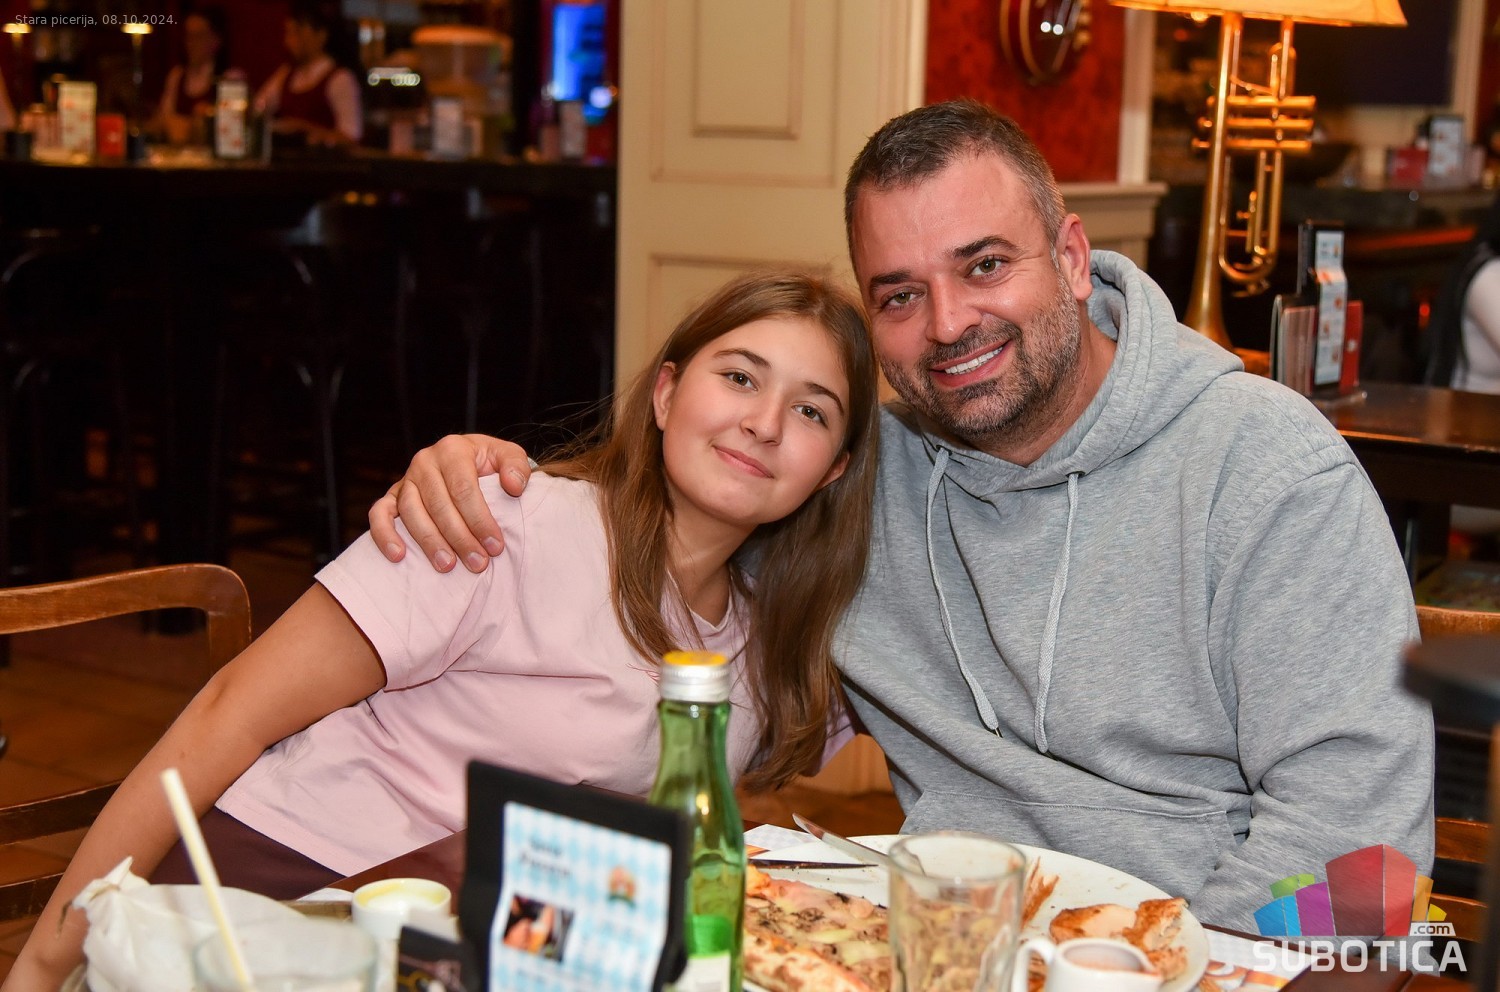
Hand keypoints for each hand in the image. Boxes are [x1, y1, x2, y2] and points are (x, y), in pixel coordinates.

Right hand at [369, 434, 531, 571]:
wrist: (468, 462)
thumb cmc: (490, 464)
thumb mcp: (509, 457)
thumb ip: (517, 467)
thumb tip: (514, 486)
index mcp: (453, 449)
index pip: (464, 488)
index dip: (480, 519)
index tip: (495, 546)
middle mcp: (424, 462)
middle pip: (439, 504)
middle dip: (460, 537)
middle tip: (477, 563)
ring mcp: (406, 480)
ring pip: (411, 512)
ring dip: (429, 542)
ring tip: (448, 566)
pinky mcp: (391, 497)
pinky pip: (379, 514)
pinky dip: (384, 535)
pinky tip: (399, 556)